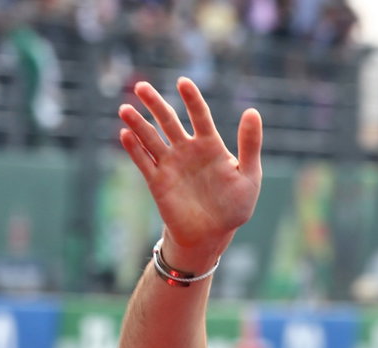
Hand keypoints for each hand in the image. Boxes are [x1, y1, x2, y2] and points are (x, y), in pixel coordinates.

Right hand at [118, 77, 262, 266]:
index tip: (183, 82)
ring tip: (125, 108)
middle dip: (154, 103)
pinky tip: (125, 135)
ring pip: (150, 138)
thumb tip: (252, 111)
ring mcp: (170, 164)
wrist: (212, 236)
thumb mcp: (249, 176)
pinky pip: (143, 162)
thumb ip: (250, 145)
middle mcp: (187, 150)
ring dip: (137, 123)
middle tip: (141, 87)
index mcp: (210, 145)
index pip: (199, 115)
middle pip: (168, 120)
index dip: (191, 99)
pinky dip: (134, 149)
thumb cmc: (234, 207)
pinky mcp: (157, 182)